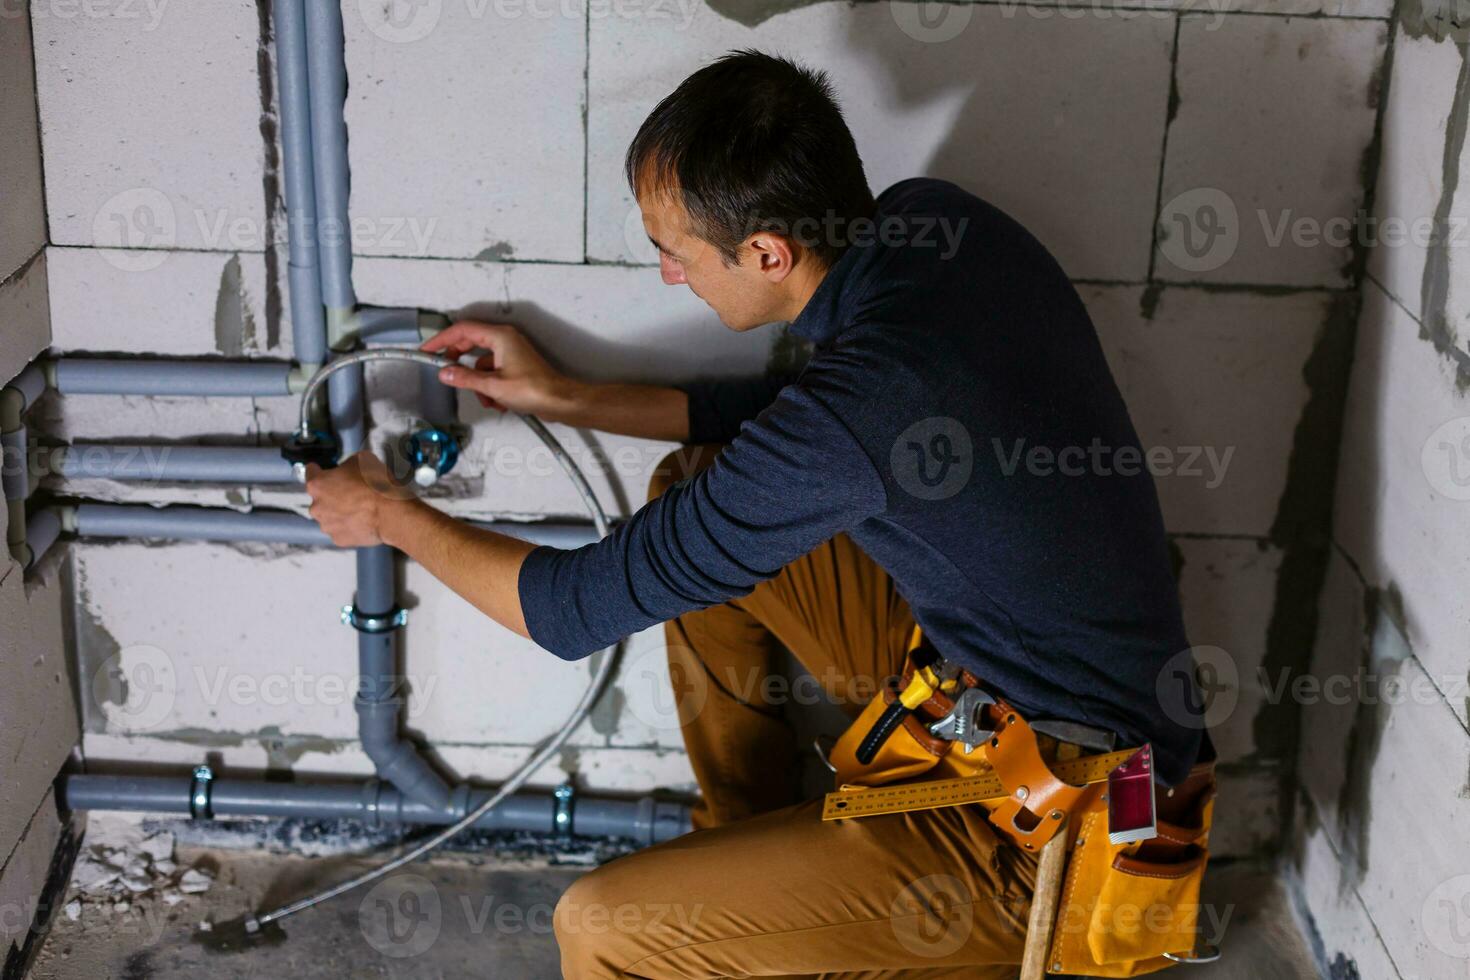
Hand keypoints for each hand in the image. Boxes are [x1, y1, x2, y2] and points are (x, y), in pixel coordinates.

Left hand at [304, 452, 414, 547]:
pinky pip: (341, 530)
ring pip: (329, 516)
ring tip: (360, 509)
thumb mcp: (362, 460)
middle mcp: (316, 507)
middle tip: (352, 492)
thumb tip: (348, 469)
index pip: (310, 472)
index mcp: (317, 484)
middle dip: (332, 495)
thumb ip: (347, 465)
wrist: (391, 514)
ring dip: (340, 512)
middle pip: (320, 498)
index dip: (319, 469)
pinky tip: (363, 520)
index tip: (323, 470)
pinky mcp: (339, 539)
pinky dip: (349, 526)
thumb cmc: (376, 486)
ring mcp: (327, 525)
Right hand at [421, 320, 581, 419]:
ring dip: (479, 383)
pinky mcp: (515, 366)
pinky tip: (499, 403)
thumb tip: (445, 373)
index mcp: (500, 337)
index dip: (442, 340)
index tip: (427, 350)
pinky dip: (491, 388)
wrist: (559, 401)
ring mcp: (511, 352)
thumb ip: (465, 378)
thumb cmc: (534, 389)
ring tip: (488, 399)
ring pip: (482, 364)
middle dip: (459, 363)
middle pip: (470, 344)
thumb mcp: (493, 385)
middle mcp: (505, 340)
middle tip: (448, 374)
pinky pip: (493, 373)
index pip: (462, 330)